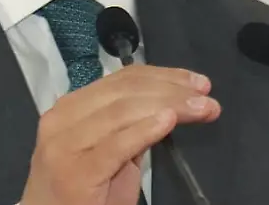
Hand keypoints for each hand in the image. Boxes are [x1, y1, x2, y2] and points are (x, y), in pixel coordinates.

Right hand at [19, 64, 220, 204]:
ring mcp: (66, 146)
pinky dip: (145, 129)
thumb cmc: (78, 195)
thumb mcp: (106, 153)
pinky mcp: (75, 173)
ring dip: (168, 106)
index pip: (121, 80)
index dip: (163, 76)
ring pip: (122, 111)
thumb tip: (166, 105)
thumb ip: (127, 127)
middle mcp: (62, 120)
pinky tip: (168, 122)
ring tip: (200, 109)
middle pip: (124, 92)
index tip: (196, 82)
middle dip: (171, 89)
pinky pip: (116, 145)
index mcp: (70, 109)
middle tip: (206, 95)